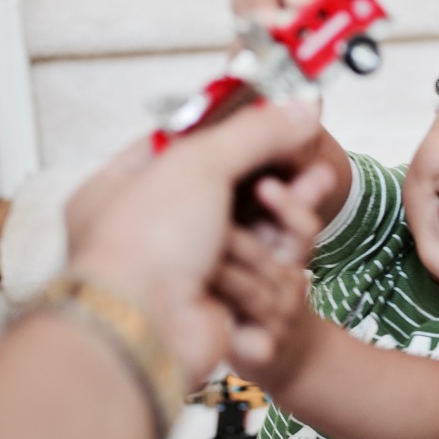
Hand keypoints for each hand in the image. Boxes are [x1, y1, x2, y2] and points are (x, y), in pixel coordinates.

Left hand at [64, 98, 320, 386]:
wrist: (144, 329)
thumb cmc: (145, 242)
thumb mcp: (199, 162)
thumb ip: (256, 132)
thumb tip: (302, 109)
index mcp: (125, 189)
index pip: (185, 149)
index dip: (232, 137)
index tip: (273, 128)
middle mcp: (151, 231)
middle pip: (229, 198)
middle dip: (274, 186)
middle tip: (312, 166)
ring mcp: (181, 273)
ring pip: (250, 241)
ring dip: (265, 236)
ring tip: (290, 211)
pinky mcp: (211, 309)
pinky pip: (258, 283)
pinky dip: (268, 274)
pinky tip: (290, 256)